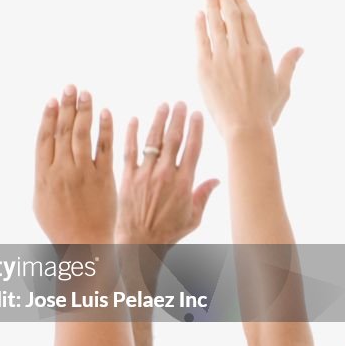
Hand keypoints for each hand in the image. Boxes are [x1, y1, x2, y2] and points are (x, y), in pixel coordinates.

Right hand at [34, 87, 115, 243]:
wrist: (83, 244)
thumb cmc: (59, 225)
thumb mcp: (40, 200)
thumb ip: (43, 175)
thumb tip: (44, 153)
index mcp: (43, 175)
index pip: (45, 138)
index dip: (48, 117)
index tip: (53, 99)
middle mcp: (62, 171)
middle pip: (63, 131)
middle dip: (67, 107)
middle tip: (70, 87)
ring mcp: (83, 173)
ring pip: (82, 135)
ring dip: (84, 111)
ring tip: (86, 93)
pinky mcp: (104, 178)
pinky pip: (105, 149)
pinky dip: (105, 129)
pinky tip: (106, 113)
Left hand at [116, 102, 218, 243]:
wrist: (139, 243)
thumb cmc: (168, 232)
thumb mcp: (193, 217)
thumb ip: (204, 195)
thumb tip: (217, 179)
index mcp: (184, 183)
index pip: (193, 149)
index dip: (196, 129)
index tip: (197, 113)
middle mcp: (165, 175)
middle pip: (174, 140)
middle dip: (178, 119)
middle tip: (180, 103)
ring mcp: (145, 175)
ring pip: (153, 142)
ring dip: (158, 121)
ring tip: (163, 106)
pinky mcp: (127, 178)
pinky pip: (129, 152)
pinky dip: (131, 134)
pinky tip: (134, 119)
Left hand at [196, 0, 301, 137]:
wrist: (245, 127)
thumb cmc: (265, 111)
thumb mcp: (282, 86)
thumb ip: (288, 64)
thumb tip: (299, 48)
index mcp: (262, 52)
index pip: (249, 19)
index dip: (240, 2)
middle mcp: (242, 50)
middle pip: (231, 16)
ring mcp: (222, 58)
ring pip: (215, 25)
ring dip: (211, 6)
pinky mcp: (205, 68)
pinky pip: (201, 42)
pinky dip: (199, 27)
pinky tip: (197, 15)